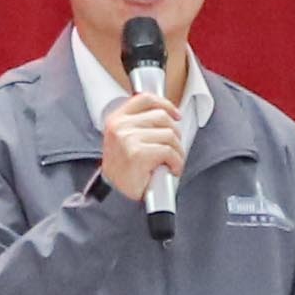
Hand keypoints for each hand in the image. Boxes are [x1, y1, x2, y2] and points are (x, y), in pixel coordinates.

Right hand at [97, 87, 191, 206]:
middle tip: (174, 149)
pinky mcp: (138, 153)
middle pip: (162, 117)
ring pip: (169, 135)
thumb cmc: (125, 170)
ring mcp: (128, 139)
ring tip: (172, 162)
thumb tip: (169, 115)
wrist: (116, 195)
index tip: (176, 114)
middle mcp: (120, 126)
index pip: (145, 99)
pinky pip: (169, 151)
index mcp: (116, 119)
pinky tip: (171, 169)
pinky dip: (176, 162)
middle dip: (175, 134)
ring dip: (177, 151)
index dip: (165, 104)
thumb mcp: (127, 140)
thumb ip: (142, 124)